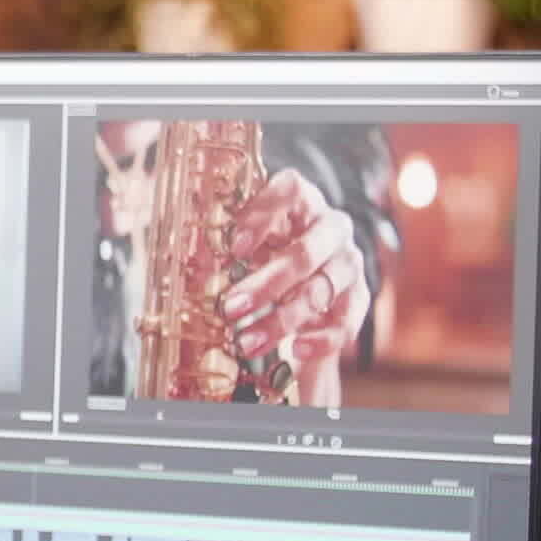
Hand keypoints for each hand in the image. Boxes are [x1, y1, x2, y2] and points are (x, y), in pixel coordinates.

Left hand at [218, 168, 370, 402]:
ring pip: (321, 290)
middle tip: (229, 308)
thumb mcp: (246, 241)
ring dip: (282, 320)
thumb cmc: (265, 249)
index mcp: (301, 201)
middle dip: (266, 284)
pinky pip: (345, 321)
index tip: (233, 248)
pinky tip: (296, 351)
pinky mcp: (357, 297)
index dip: (262, 216)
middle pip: (305, 253)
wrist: (303, 279)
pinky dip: (321, 339)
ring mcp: (348, 262)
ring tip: (247, 342)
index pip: (290, 189)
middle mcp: (331, 228)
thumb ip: (221, 245)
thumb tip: (183, 260)